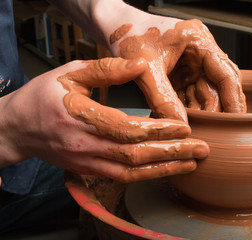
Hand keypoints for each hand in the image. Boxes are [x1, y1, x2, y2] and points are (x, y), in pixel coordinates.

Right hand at [0, 57, 208, 181]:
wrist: (18, 127)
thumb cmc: (43, 97)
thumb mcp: (71, 73)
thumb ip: (106, 69)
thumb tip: (139, 65)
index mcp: (81, 118)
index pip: (127, 129)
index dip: (158, 130)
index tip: (185, 127)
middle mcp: (85, 145)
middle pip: (135, 155)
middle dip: (172, 153)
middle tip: (202, 150)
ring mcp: (87, 162)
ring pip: (132, 172)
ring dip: (164, 169)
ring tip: (192, 163)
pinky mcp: (89, 170)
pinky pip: (122, 178)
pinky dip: (147, 176)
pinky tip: (166, 170)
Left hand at [111, 19, 246, 120]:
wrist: (112, 29)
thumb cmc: (129, 34)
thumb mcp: (146, 68)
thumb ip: (162, 97)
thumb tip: (179, 124)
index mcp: (198, 40)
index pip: (226, 73)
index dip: (233, 99)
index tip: (236, 120)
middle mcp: (199, 52)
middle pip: (219, 85)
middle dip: (216, 108)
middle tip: (214, 130)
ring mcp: (191, 64)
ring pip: (205, 93)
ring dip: (201, 111)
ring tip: (195, 128)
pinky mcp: (181, 74)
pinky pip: (190, 95)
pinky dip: (187, 108)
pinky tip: (184, 120)